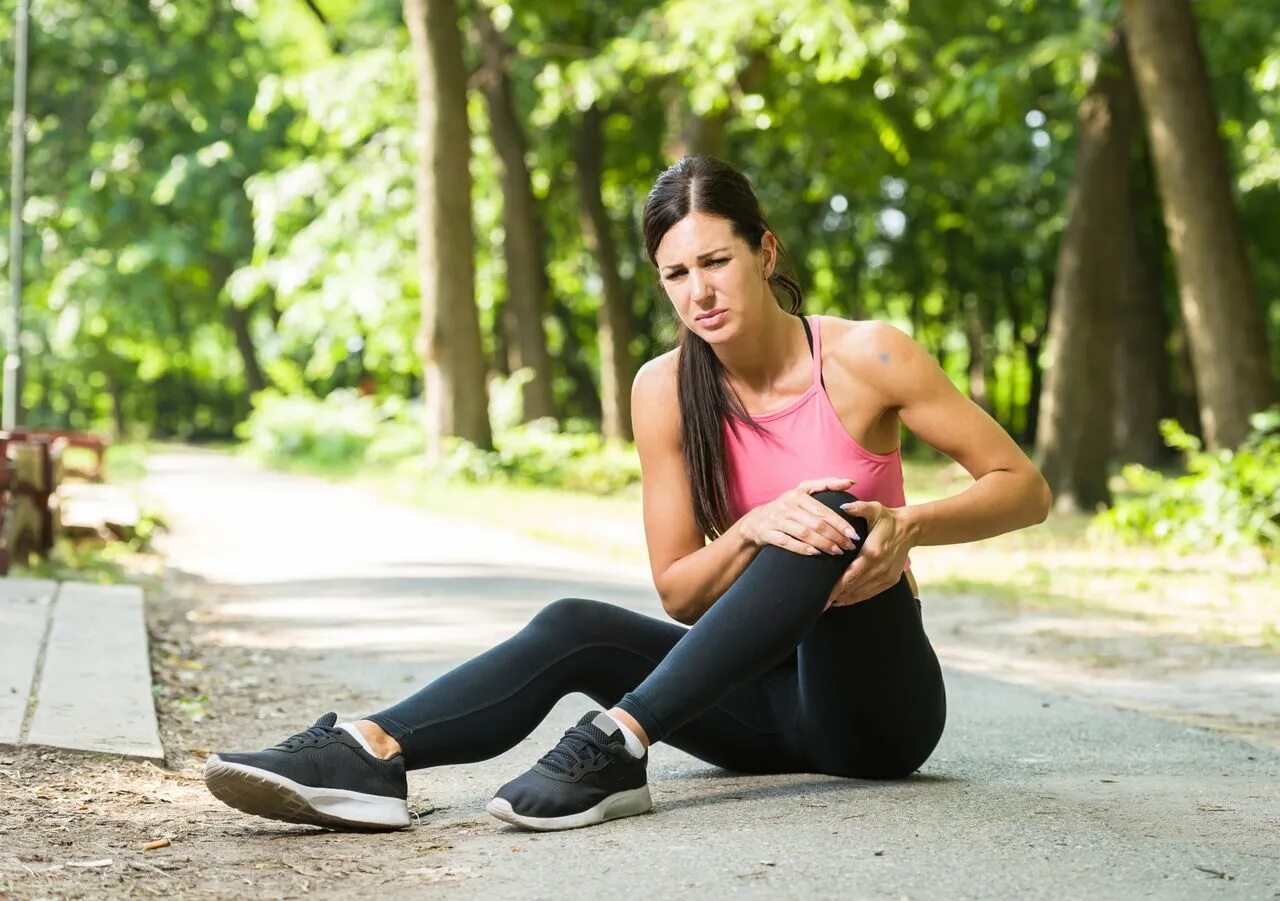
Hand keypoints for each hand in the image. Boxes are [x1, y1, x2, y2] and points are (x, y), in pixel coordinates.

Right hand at [738, 477, 861, 556]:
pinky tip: (815, 554)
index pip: (824, 510)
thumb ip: (826, 485)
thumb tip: (851, 482)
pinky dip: (801, 548)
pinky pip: (787, 542)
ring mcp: (777, 519)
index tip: (854, 533)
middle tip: (850, 546)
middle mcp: (787, 505)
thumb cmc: (787, 507)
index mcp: (798, 494)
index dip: (840, 523)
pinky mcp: (768, 533)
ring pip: (804, 533)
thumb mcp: (803, 491)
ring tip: (838, 552)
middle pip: (816, 523)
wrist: (755, 522)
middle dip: (836, 536)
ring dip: (823, 544)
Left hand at [826, 501, 913, 607]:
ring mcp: (886, 576)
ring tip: (829, 604)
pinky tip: (844, 600)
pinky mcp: (890, 580)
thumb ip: (858, 508)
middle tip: (819, 603)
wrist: (910, 529)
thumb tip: (843, 506)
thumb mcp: (874, 509)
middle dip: (836, 596)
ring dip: (845, 599)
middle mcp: (879, 568)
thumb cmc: (887, 519)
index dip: (836, 588)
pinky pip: (871, 593)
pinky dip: (857, 598)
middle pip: (854, 587)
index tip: (824, 596)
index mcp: (872, 553)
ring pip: (862, 593)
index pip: (850, 575)